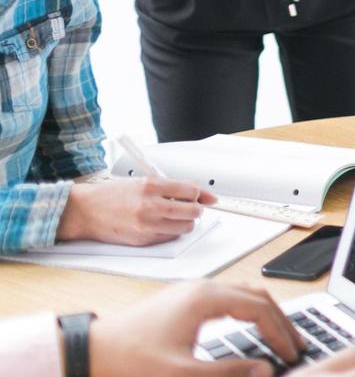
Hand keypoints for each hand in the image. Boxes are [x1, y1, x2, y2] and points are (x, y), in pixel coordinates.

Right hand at [57, 176, 216, 245]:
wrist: (84, 211)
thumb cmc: (112, 195)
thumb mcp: (143, 182)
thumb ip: (172, 187)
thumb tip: (201, 194)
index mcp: (152, 185)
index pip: (192, 190)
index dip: (200, 194)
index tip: (202, 197)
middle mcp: (151, 205)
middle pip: (193, 211)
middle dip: (195, 210)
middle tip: (188, 208)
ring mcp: (147, 225)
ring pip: (185, 227)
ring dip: (185, 223)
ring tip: (174, 217)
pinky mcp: (142, 240)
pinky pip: (169, 238)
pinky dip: (171, 233)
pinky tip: (161, 225)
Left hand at [90, 280, 304, 376]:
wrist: (90, 350)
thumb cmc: (129, 360)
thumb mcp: (182, 373)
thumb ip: (228, 372)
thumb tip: (264, 370)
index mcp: (206, 298)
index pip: (261, 309)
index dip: (281, 333)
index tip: (291, 355)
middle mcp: (203, 287)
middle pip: (257, 296)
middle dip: (280, 321)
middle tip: (294, 346)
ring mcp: (192, 291)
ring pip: (243, 293)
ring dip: (265, 313)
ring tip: (278, 337)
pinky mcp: (183, 299)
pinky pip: (228, 297)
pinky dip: (247, 311)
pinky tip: (248, 329)